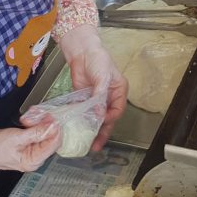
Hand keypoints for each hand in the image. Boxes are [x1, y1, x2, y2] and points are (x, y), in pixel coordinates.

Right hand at [0, 121, 60, 170]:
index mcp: (33, 161)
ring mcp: (31, 153)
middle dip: (46, 124)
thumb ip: (37, 132)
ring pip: (43, 134)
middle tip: (40, 114)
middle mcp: (35, 159)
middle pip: (50, 139)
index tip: (53, 117)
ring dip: (39, 123)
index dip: (55, 129)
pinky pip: (36, 134)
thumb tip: (52, 127)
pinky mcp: (27, 146)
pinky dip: (33, 125)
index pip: (54, 144)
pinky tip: (27, 121)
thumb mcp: (18, 137)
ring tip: (29, 118)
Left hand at [58, 25, 128, 150]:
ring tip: (87, 143)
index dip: (110, 118)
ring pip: (95, 118)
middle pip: (107, 118)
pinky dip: (81, 121)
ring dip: (92, 129)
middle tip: (96, 145)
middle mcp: (109, 97)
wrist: (81, 51)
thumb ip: (100, 95)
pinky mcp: (84, 98)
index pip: (117, 110)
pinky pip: (84, 113)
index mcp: (119, 91)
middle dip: (102, 132)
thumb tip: (99, 113)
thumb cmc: (97, 59)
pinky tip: (77, 129)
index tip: (103, 122)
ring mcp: (96, 99)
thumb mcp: (102, 77)